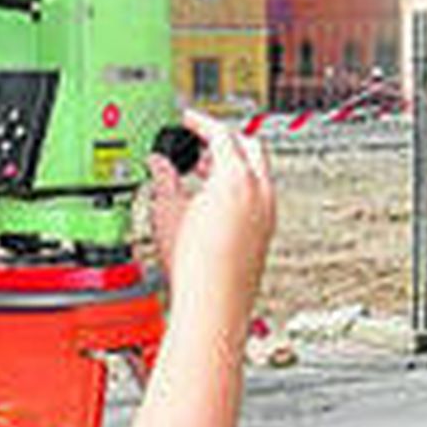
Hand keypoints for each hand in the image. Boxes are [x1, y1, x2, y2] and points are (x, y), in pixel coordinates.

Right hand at [146, 110, 274, 323]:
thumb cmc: (195, 267)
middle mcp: (261, 193)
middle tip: (201, 141)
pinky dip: (240, 188)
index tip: (189, 120)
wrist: (214, 306)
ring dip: (233, 165)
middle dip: (225, 140)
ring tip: (203, 173)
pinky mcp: (266, 233)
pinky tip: (215, 203)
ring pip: (258, 172)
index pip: (222, 134)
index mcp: (237, 179)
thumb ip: (162, 179)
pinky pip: (258, 196)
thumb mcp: (166, 213)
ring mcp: (268, 214)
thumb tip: (158, 164)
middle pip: (249, 146)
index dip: (202, 123)